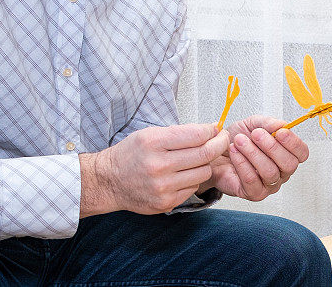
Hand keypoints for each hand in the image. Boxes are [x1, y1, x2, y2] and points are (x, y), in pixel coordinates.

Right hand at [80, 124, 228, 216]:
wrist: (110, 181)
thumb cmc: (131, 154)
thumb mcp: (151, 134)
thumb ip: (182, 132)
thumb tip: (212, 129)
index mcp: (154, 143)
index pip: (197, 135)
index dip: (212, 131)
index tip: (217, 129)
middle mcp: (158, 166)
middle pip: (205, 154)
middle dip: (218, 144)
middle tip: (221, 140)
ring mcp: (162, 187)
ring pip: (203, 172)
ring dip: (205, 164)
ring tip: (197, 158)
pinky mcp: (166, 203)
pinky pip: (194, 188)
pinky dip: (193, 179)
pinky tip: (183, 174)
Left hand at [207, 115, 309, 200]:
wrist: (214, 151)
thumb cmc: (237, 139)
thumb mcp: (253, 124)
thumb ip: (268, 123)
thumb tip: (281, 125)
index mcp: (286, 154)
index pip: (301, 153)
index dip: (294, 143)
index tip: (280, 132)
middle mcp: (281, 172)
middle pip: (289, 164)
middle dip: (272, 147)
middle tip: (256, 134)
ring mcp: (268, 185)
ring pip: (270, 172)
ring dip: (253, 153)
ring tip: (240, 141)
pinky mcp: (253, 193)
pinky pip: (252, 181)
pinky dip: (242, 164)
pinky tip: (234, 152)